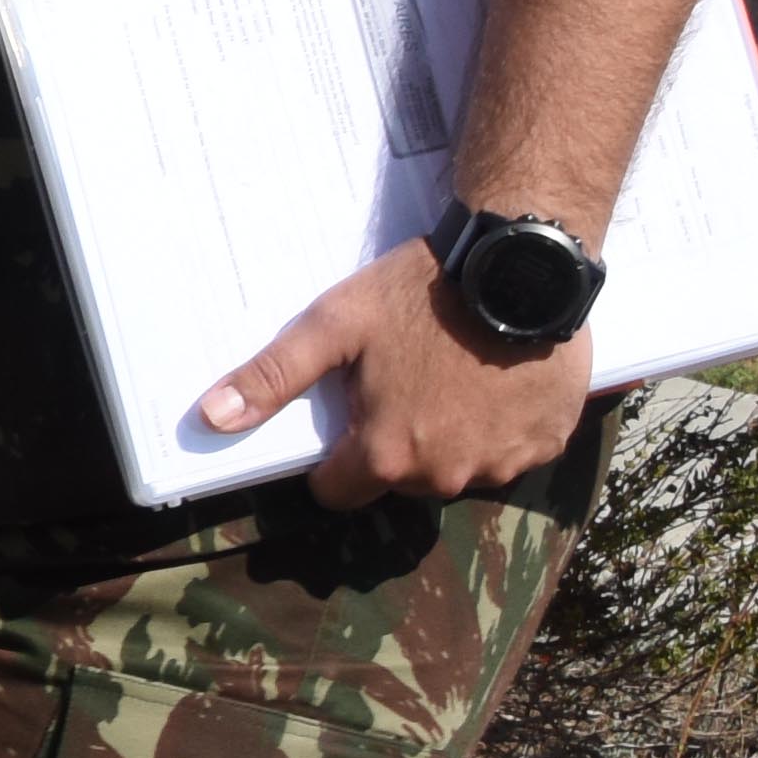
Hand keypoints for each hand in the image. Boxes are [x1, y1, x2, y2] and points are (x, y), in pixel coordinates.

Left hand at [202, 236, 598, 503]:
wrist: (520, 266)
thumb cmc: (421, 293)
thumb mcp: (335, 324)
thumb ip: (273, 377)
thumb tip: (210, 419)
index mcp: (388, 456)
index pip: (339, 492)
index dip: (334, 459)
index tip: (350, 415)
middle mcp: (445, 475)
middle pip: (400, 479)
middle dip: (395, 443)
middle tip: (404, 380)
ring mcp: (502, 464)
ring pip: (458, 469)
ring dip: (450, 437)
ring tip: (453, 377)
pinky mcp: (547, 444)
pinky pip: (511, 452)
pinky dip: (502, 427)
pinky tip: (497, 380)